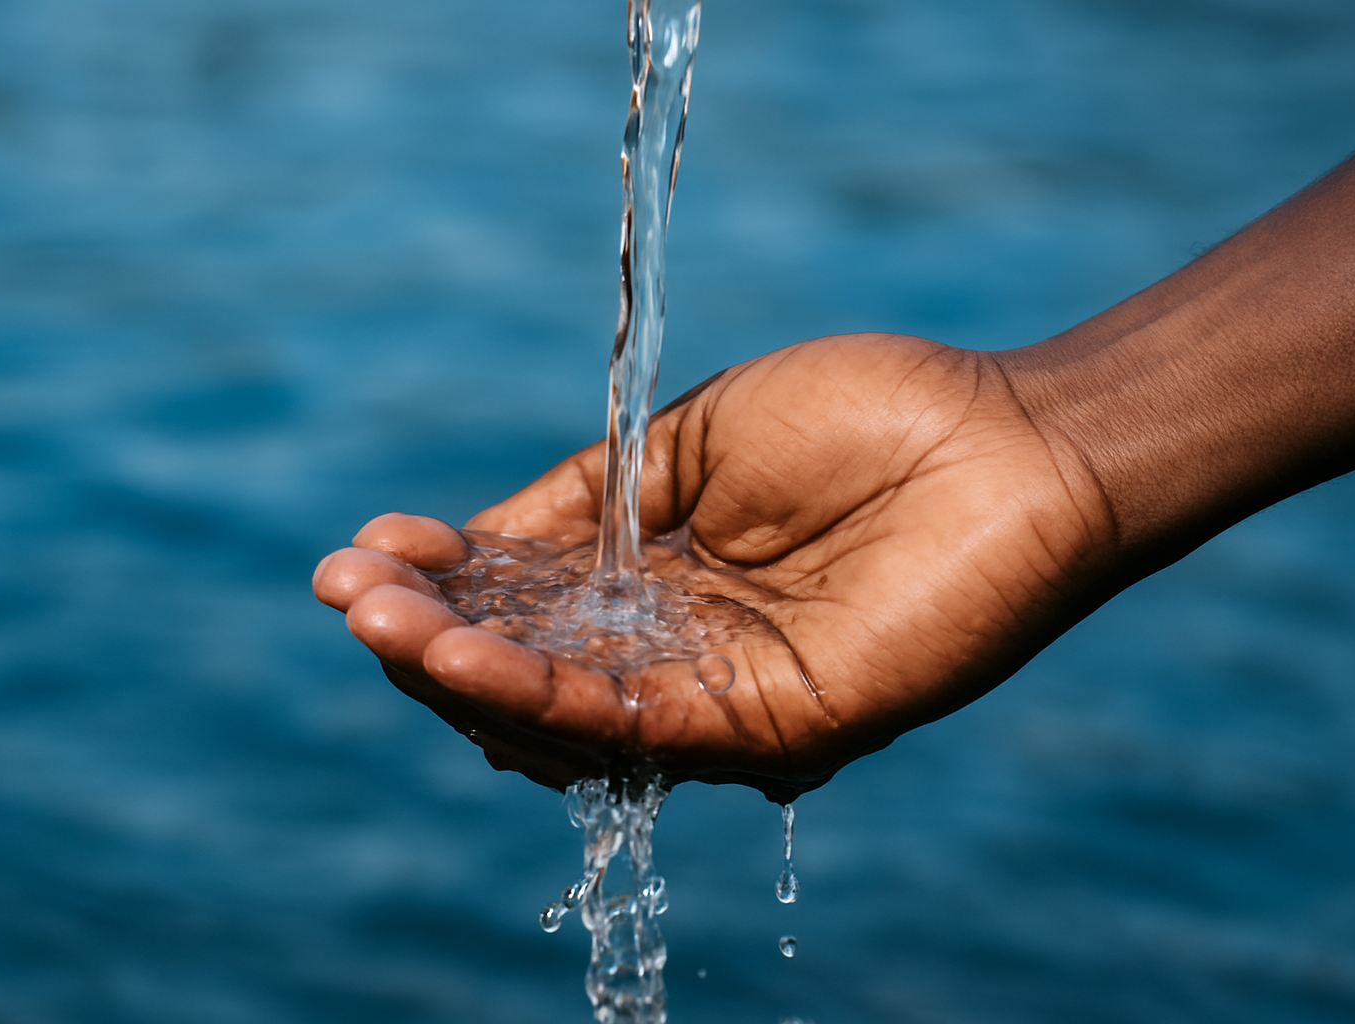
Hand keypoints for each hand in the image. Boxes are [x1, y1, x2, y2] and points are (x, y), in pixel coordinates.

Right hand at [314, 334, 1114, 800]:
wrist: (1005, 437)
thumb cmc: (866, 417)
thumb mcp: (692, 440)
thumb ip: (586, 499)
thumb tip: (471, 538)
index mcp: (657, 586)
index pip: (522, 607)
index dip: (439, 584)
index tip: (363, 547)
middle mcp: (677, 658)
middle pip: (525, 674)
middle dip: (427, 635)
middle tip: (349, 590)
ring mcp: (721, 701)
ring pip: (563, 716)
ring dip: (459, 671)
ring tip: (380, 619)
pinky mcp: (772, 730)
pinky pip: (634, 729)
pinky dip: (540, 696)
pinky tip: (460, 652)